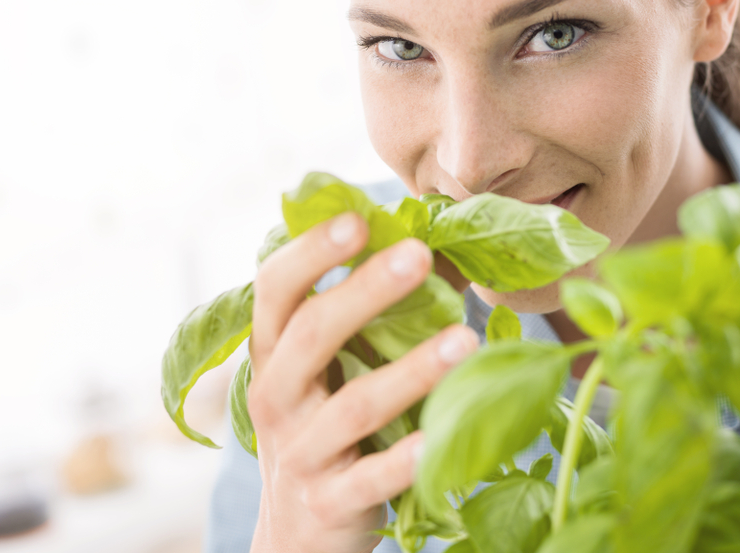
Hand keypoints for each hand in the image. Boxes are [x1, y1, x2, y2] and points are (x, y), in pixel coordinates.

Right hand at [247, 212, 478, 552]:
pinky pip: (371, 478)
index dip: (311, 251)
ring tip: (465, 340)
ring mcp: (299, 453)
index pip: (277, 289)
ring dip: (411, 371)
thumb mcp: (330, 373)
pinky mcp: (328, 503)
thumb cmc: (324, 428)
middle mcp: (276, 397)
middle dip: (365, 290)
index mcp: (275, 353)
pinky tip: (442, 437)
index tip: (357, 218)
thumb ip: (370, 318)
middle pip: (313, 333)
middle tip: (419, 254)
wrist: (296, 537)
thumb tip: (441, 251)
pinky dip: (406, 459)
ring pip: (354, 405)